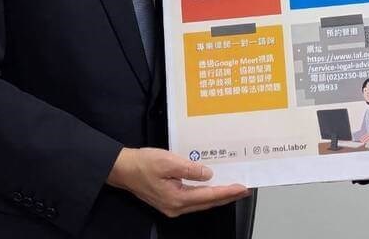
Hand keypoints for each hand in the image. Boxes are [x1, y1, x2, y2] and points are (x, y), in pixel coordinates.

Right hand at [107, 147, 248, 217]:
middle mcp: (176, 206)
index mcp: (177, 198)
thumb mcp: (168, 162)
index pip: (209, 196)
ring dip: (218, 196)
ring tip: (233, 189)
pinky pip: (194, 199)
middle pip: (208, 203)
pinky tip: (212, 187)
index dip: (228, 192)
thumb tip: (208, 174)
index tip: (243, 188)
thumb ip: (190, 169)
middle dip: (227, 196)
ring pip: (201, 202)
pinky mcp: (169, 200)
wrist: (123, 169)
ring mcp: (172, 205)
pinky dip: (206, 194)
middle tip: (244, 189)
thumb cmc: (143, 164)